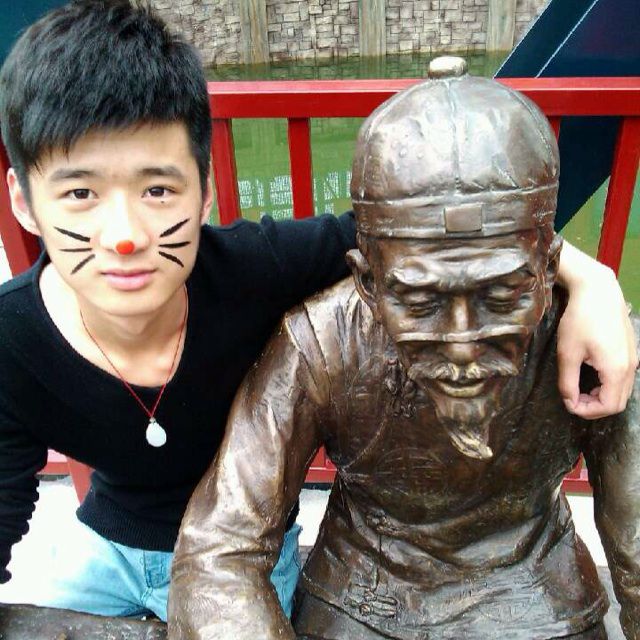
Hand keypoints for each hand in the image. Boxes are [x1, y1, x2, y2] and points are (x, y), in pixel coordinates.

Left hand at [556, 245, 637, 418]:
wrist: (598, 291)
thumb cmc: (580, 320)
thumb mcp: (567, 353)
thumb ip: (568, 382)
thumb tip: (569, 402)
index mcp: (616, 370)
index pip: (608, 406)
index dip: (587, 411)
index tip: (568, 403)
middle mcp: (631, 367)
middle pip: (618, 403)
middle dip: (595, 407)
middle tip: (573, 399)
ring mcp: (634, 359)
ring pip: (622, 391)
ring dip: (602, 396)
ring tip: (580, 389)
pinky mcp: (632, 351)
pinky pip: (624, 379)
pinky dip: (608, 385)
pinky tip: (591, 376)